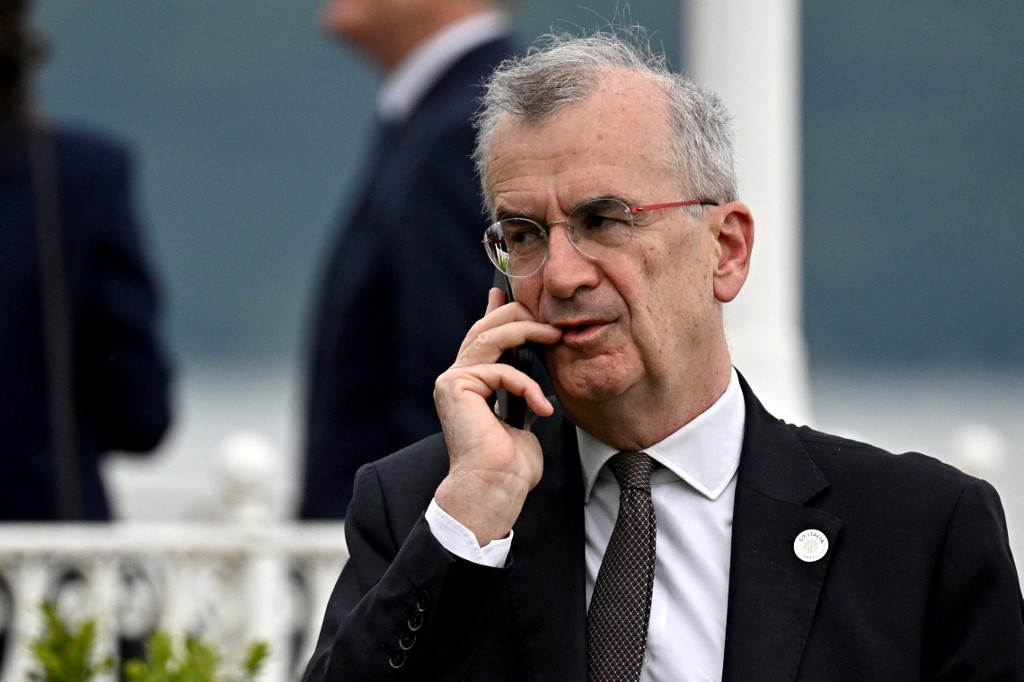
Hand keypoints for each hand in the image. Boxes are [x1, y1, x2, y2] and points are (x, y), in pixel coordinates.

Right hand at [433, 288, 561, 545]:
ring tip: (554, 337)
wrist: (494, 491)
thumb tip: (531, 373)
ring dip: (527, 332)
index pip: (483, 337)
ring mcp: (452, 382)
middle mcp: (455, 379)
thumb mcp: (522, 417)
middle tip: (550, 322)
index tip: (507, 292)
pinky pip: (500, 369)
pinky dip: (527, 384)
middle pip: (485, 329)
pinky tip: (542, 407)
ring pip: (490, 338)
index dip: (495, 311)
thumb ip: (520, 391)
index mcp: (468, 385)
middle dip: (519, 316)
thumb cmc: (510, 466)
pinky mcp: (455, 387)